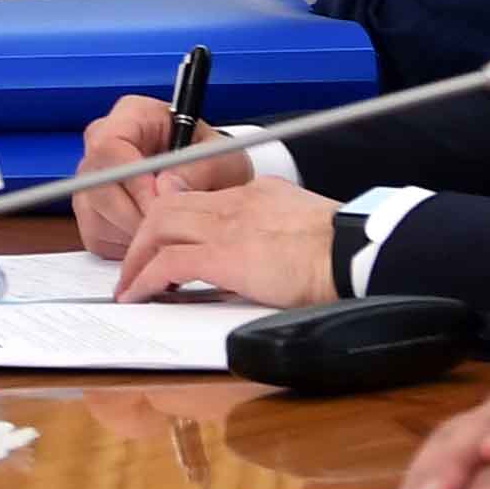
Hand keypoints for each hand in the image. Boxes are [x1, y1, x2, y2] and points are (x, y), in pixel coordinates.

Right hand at [73, 92, 245, 252]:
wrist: (212, 187)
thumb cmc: (214, 163)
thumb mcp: (224, 159)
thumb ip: (199, 167)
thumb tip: (166, 185)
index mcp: (132, 116)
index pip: (109, 145)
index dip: (132, 180)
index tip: (160, 203)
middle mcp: (105, 144)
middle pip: (96, 185)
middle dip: (134, 214)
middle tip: (169, 225)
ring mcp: (91, 179)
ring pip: (94, 214)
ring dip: (132, 231)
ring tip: (168, 227)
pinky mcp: (89, 212)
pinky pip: (96, 236)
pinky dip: (125, 245)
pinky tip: (152, 234)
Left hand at [110, 178, 340, 307]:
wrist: (358, 253)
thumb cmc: (345, 250)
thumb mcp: (303, 225)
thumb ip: (272, 228)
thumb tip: (255, 251)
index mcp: (257, 194)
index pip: (200, 197)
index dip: (172, 217)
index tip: (160, 238)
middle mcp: (236, 202)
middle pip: (169, 205)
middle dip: (145, 235)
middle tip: (136, 263)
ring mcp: (227, 225)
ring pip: (159, 226)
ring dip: (137, 256)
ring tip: (131, 284)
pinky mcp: (224, 255)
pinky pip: (168, 261)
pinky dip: (145, 278)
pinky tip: (139, 294)